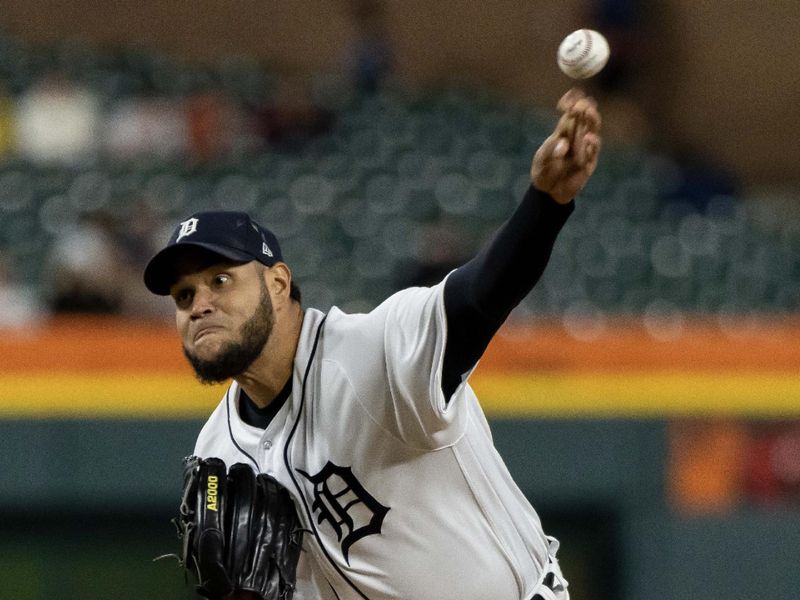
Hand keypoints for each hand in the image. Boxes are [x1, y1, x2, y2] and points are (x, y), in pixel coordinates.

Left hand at [531, 88, 601, 203]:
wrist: (548, 192)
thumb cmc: (543, 171)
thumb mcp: (542, 159)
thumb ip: (550, 150)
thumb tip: (563, 144)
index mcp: (562, 132)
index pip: (569, 113)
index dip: (571, 102)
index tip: (571, 93)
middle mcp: (576, 137)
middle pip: (584, 118)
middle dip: (585, 108)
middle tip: (582, 103)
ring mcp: (584, 149)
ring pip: (593, 130)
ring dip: (592, 121)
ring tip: (588, 113)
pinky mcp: (589, 163)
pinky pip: (593, 152)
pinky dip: (592, 145)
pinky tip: (589, 138)